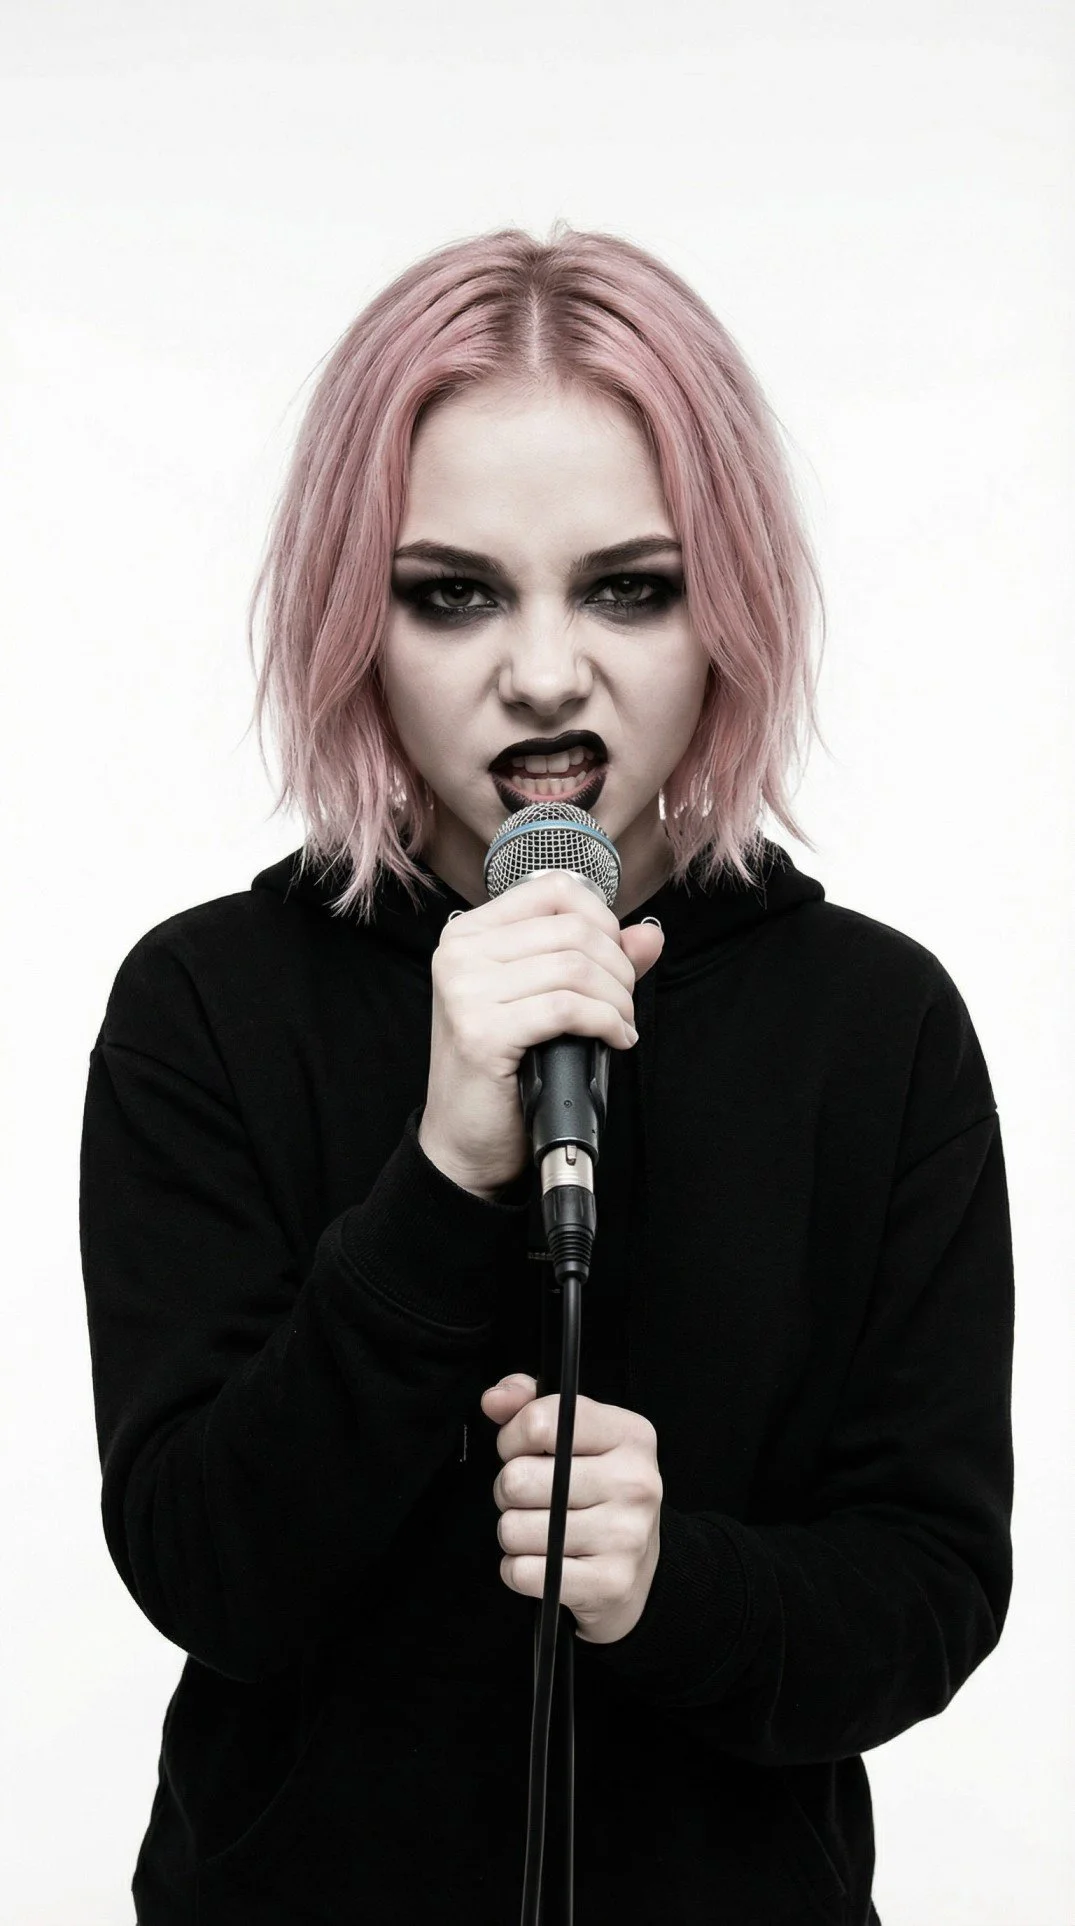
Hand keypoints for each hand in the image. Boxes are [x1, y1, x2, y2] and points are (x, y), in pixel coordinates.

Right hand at [419, 873, 663, 1197]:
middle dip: (619, 969)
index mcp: (470, 933)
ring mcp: (466, 990)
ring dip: (617, 1000)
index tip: (616, 958)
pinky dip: (606, 1023)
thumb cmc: (504, 1068)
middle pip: (573, 930)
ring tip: (619, 1025)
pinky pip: (568, 1008)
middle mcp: (460, 953)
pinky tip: (614, 1040)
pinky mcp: (481, 1031)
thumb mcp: (546, 999)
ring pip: (576, 968)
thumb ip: (597, 960)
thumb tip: (649, 934)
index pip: (554, 890)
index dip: (603, 920)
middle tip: (624, 1005)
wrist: (464, 1138)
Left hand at [480, 1374, 662, 1645]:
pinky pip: (523, 1572)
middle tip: (532, 1497)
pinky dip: (518, 1569)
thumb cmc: (599, 1490)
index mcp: (629, 1435)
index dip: (513, 1437)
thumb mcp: (577, 1435)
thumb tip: (494, 1400)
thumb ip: (529, 1403)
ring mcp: (625, 1536)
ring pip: (514, 1528)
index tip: (521, 1450)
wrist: (643, 1568)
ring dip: (513, 1532)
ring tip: (540, 1529)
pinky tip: (542, 1561)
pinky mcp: (609, 1583)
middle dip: (509, 1489)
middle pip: (517, 1478)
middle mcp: (634, 1482)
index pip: (541, 1421)